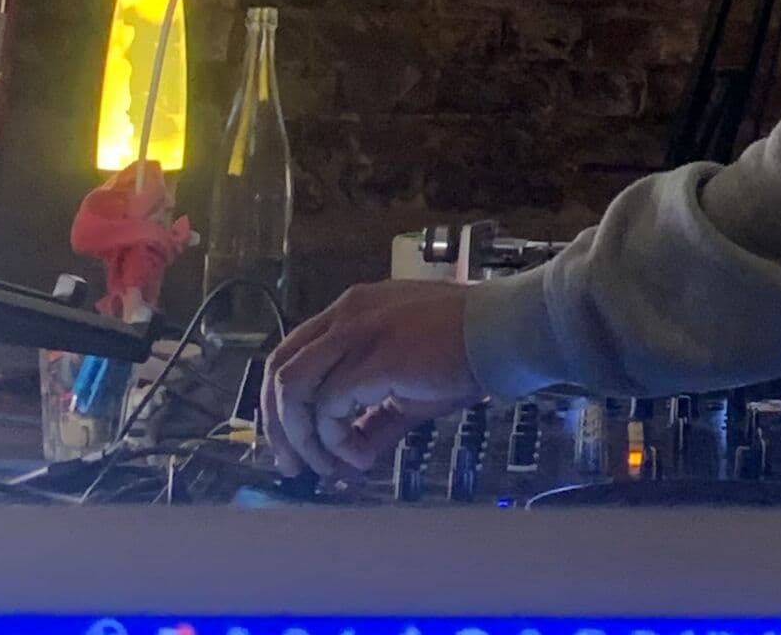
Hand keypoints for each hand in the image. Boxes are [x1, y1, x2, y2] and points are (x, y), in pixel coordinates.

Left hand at [261, 280, 477, 479]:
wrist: (501, 332)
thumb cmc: (462, 352)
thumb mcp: (407, 385)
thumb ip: (373, 419)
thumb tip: (348, 464)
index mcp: (351, 311)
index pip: (291, 353)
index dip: (279, 404)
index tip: (290, 445)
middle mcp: (346, 315)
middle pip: (280, 372)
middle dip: (280, 428)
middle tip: (294, 468)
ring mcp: (356, 334)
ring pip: (293, 389)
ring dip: (304, 438)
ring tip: (331, 467)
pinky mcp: (372, 361)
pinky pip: (329, 409)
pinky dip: (337, 443)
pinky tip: (364, 459)